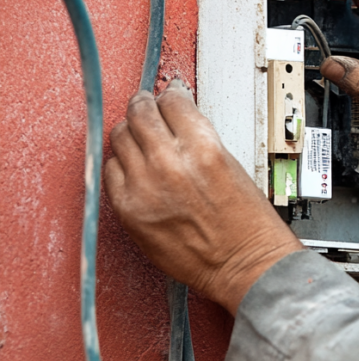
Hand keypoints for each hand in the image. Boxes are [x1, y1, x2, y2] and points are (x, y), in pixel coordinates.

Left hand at [104, 81, 302, 313]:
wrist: (243, 264)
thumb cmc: (247, 224)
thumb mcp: (232, 166)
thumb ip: (199, 140)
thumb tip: (176, 123)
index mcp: (204, 149)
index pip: (172, 102)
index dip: (169, 96)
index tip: (168, 97)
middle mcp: (170, 164)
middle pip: (140, 113)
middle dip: (144, 106)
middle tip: (146, 106)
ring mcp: (145, 187)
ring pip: (120, 138)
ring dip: (130, 133)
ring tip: (139, 137)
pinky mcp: (129, 210)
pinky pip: (110, 172)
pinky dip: (120, 164)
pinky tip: (134, 167)